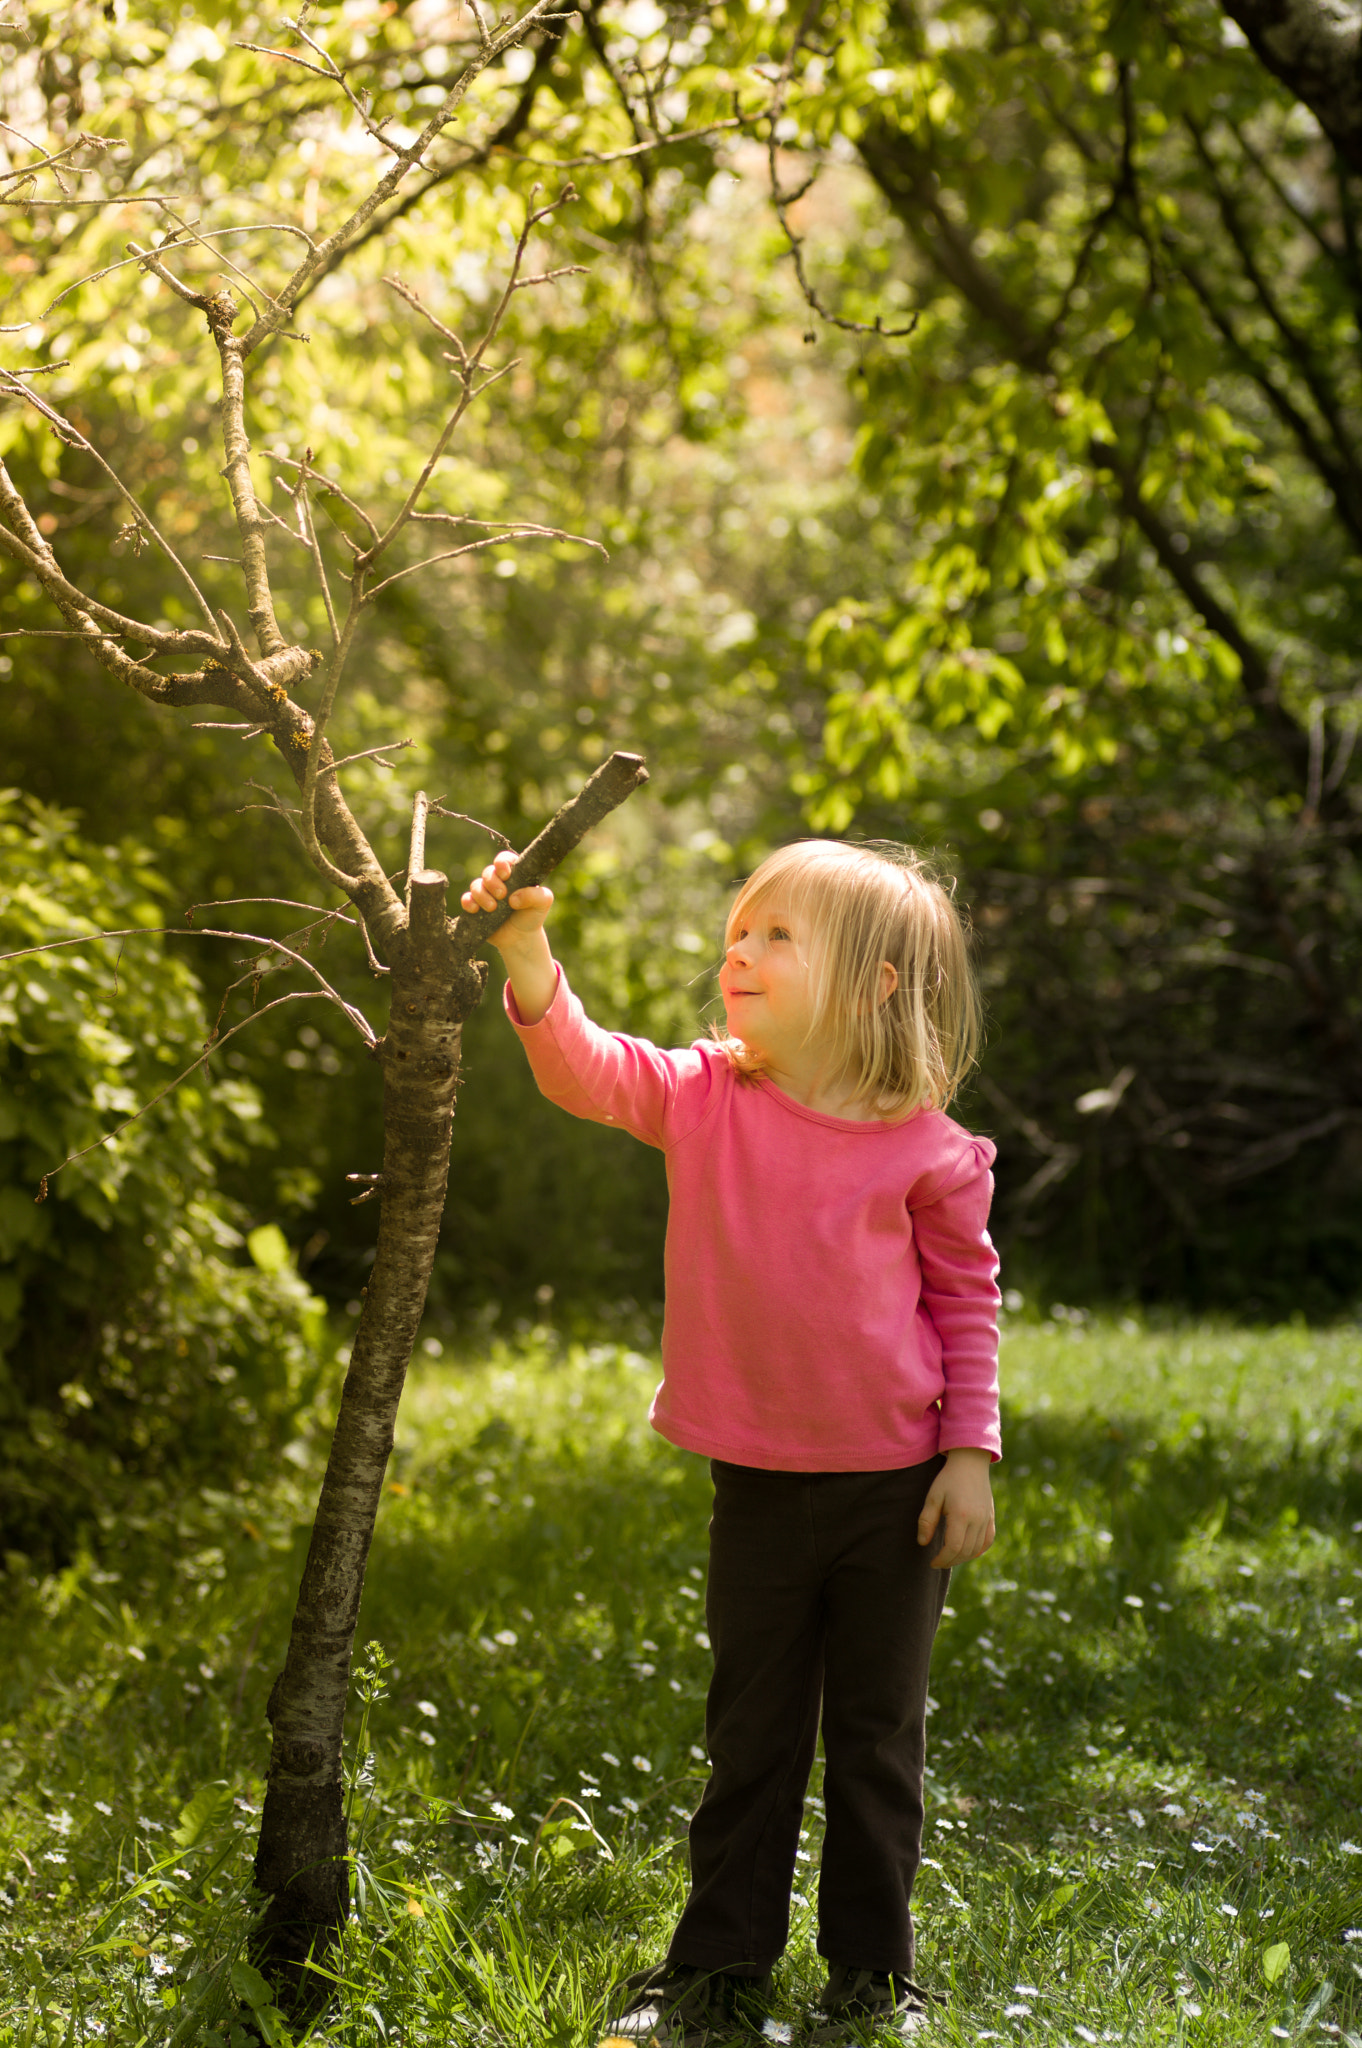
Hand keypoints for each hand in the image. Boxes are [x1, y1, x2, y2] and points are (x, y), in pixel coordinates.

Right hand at [460, 850, 553, 953]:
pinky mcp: (476, 907)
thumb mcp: (543, 903)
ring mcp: (486, 894)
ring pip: (476, 885)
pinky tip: (475, 909)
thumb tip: (513, 898)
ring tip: (493, 908)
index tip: (505, 874)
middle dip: (492, 882)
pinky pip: (466, 899)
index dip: (502, 862)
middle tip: (502, 895)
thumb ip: (535, 895)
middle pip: (488, 872)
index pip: (505, 859)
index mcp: (514, 874)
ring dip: (482, 895)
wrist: (521, 938)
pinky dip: (468, 902)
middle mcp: (498, 881)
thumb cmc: (533, 915)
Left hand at [917, 1447, 994, 1568]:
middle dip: (950, 1561)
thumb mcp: (933, 1497)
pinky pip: (987, 1541)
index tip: (932, 1562)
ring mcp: (986, 1519)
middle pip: (965, 1551)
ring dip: (963, 1558)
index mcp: (960, 1515)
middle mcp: (976, 1520)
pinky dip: (978, 1550)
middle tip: (938, 1562)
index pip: (953, 1547)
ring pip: (976, 1549)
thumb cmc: (948, 1479)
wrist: (970, 1463)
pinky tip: (968, 1553)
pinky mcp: (991, 1517)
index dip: (942, 1559)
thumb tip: (923, 1543)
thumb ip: (927, 1521)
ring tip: (949, 1557)